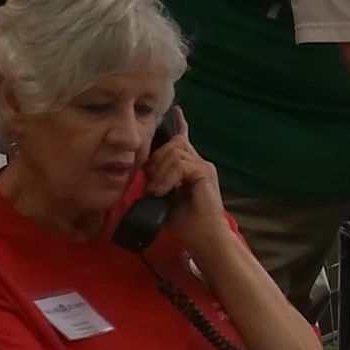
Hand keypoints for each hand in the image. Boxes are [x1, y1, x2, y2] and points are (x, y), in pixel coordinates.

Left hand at [142, 112, 231, 258]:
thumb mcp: (165, 197)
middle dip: (156, 159)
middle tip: (150, 183)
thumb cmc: (185, 222)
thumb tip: (145, 170)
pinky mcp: (205, 173)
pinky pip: (180, 164)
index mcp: (190, 166)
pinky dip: (167, 177)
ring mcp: (203, 166)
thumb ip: (159, 180)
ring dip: (159, 171)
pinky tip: (163, 191)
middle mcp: (199, 162)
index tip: (174, 111)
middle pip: (173, 143)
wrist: (203, 238)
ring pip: (174, 152)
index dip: (178, 125)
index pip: (183, 139)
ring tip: (155, 191)